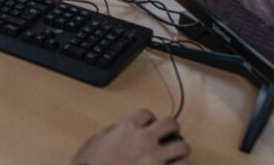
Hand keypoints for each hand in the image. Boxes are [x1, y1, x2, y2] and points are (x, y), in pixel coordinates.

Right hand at [70, 109, 189, 164]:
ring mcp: (155, 159)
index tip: (149, 126)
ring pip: (183, 148)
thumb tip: (119, 130)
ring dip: (180, 152)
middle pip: (171, 124)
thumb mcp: (95, 142)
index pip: (147, 113)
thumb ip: (111, 133)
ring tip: (176, 158)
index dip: (149, 120)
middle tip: (170, 136)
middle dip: (172, 129)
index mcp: (127, 128)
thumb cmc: (90, 164)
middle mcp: (145, 140)